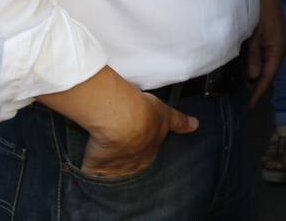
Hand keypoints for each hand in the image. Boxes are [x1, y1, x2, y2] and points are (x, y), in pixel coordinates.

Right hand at [80, 91, 197, 178]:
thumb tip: (195, 125)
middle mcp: (133, 164)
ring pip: (112, 169)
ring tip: (104, 152)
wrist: (120, 118)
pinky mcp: (95, 167)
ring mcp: (113, 168)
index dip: (141, 147)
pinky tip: (90, 164)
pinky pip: (92, 172)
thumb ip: (179, 122)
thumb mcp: (166, 114)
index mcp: (149, 153)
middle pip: (130, 164)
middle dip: (126, 158)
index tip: (135, 140)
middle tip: (120, 145)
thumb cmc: (144, 113)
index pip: (146, 155)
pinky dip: (91, 169)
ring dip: (109, 164)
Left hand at [247, 0, 285, 107]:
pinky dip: (259, 64)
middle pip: (270, 72)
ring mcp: (280, 42)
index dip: (258, 92)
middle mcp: (283, 47)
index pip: (268, 76)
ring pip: (269, 64)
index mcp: (279, 49)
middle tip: (243, 99)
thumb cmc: (258, 10)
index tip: (249, 107)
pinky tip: (250, 68)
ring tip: (245, 88)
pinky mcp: (276, 36)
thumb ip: (253, 57)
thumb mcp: (253, 35)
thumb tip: (254, 78)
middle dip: (258, 85)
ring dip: (258, 75)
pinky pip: (268, 56)